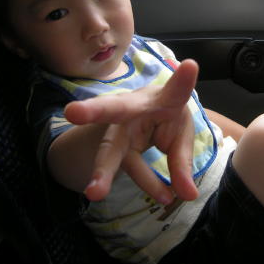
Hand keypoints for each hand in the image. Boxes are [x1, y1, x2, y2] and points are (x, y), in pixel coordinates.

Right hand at [64, 59, 199, 203]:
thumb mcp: (180, 135)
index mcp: (160, 98)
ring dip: (103, 171)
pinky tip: (157, 196)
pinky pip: (123, 169)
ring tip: (95, 193)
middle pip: (113, 108)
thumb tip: (188, 197)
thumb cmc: (164, 118)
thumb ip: (181, 164)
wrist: (144, 117)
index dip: (182, 81)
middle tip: (73, 112)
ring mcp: (118, 130)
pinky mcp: (113, 149)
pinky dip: (145, 183)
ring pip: (109, 149)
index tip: (190, 66)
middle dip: (94, 110)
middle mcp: (133, 109)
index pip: (173, 90)